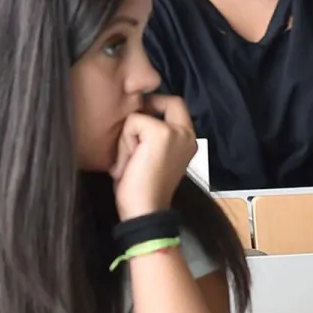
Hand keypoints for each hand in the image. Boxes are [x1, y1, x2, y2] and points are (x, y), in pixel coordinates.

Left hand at [112, 95, 197, 219]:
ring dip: (128, 138)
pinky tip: (126, 164)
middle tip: (132, 138)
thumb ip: (153, 137)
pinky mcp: (161, 133)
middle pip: (167, 101)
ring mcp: (176, 132)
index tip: (138, 128)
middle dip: (145, 114)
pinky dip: (123, 144)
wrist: (145, 211)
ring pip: (140, 116)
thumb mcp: (153, 157)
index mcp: (188, 140)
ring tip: (128, 161)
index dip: (156, 108)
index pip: (176, 106)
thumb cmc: (144, 190)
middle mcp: (188, 133)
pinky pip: (132, 123)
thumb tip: (136, 119)